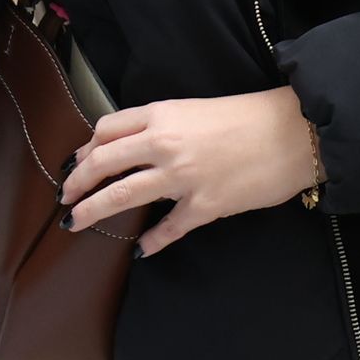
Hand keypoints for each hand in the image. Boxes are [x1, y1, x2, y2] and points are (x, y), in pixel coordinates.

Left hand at [61, 85, 318, 255]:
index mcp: (162, 115)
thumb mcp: (195, 110)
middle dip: (77, 183)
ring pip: (122, 195)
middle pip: (103, 163)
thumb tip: (130, 147)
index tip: (77, 163)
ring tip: (75, 222)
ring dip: (93, 210)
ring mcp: (182, 177)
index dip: (85, 148)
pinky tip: (141, 249)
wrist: (294, 133)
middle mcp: (164, 144)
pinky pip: (167, 228)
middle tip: (65, 197)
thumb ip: (161, 126)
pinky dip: (152, 240)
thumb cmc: (248, 117)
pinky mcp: (204, 205)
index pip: (106, 130)